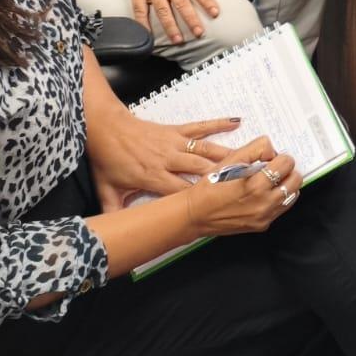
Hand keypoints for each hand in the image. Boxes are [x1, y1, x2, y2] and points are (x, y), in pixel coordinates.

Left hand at [88, 112, 236, 211]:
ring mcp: (174, 143)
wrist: (105, 128)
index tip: (219, 205)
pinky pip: (200, 126)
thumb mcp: (107, 190)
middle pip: (200, 170)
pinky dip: (219, 124)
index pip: (181, 191)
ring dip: (227, 155)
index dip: (200, 198)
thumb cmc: (108, 160)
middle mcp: (168, 160)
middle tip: (246, 182)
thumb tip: (117, 233)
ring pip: (205, 150)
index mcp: (152, 177)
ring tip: (249, 159)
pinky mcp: (175, 130)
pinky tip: (236, 122)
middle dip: (222, 177)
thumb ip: (114, 211)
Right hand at [112, 0, 220, 44]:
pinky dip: (143, 24)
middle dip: (192, 20)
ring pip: (163, 11)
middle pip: (182, 4)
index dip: (207, 2)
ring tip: (178, 40)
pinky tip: (147, 35)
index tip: (215, 13)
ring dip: (171, 27)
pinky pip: (140, 11)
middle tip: (199, 33)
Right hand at [182, 137, 303, 237]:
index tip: (273, 158)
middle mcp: (263, 203)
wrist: (195, 214)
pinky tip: (264, 194)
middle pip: (295, 180)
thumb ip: (255, 149)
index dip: (281, 157)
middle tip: (276, 168)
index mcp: (256, 185)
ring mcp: (264, 217)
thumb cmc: (209, 187)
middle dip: (288, 170)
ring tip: (271, 181)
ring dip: (286, 185)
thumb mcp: (230, 160)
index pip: (287, 164)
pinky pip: (281, 209)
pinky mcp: (261, 225)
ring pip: (292, 195)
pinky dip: (278, 199)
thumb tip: (272, 150)